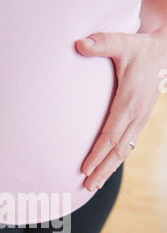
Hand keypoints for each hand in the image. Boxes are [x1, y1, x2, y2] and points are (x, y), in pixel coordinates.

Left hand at [75, 27, 166, 191]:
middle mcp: (137, 115)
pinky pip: (127, 145)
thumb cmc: (140, 48)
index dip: (98, 153)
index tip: (85, 168)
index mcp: (130, 101)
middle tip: (87, 186)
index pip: (111, 134)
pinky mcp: (140, 121)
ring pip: (124, 151)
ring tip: (94, 185)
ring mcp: (140, 120)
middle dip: (102, 169)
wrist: (163, 52)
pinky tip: (106, 170)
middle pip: (118, 150)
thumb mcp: (123, 41)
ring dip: (109, 169)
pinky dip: (116, 160)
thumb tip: (79, 43)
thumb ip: (102, 42)